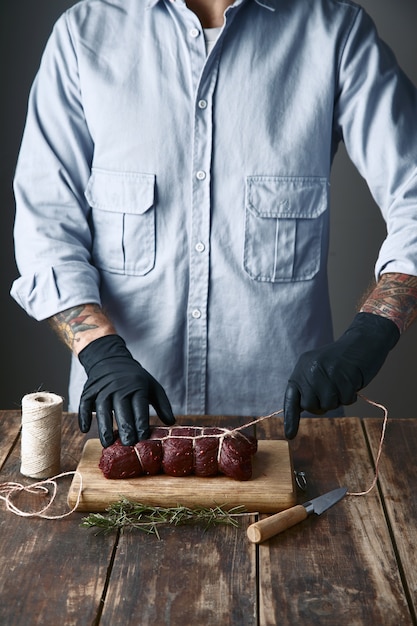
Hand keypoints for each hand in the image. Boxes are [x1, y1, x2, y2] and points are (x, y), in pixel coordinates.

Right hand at [78, 335, 174, 446]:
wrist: (110, 360)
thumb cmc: (134, 378)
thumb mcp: (152, 386)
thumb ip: (162, 405)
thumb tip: (171, 423)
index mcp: (137, 386)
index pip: (139, 406)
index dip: (141, 423)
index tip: (143, 438)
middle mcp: (118, 387)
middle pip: (122, 409)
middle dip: (125, 427)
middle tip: (127, 444)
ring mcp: (102, 389)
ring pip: (102, 409)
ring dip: (104, 426)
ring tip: (107, 444)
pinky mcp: (88, 391)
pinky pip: (84, 404)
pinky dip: (83, 416)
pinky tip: (85, 430)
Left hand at [284, 313, 399, 438]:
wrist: (363, 340)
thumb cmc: (341, 360)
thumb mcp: (318, 369)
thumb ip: (308, 386)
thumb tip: (301, 408)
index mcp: (301, 369)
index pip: (291, 398)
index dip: (290, 418)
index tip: (289, 435)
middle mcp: (310, 370)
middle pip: (311, 406)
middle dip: (323, 404)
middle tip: (333, 389)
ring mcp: (327, 372)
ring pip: (329, 404)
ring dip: (338, 399)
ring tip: (343, 382)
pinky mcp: (344, 375)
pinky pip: (346, 400)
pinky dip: (351, 395)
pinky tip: (352, 380)